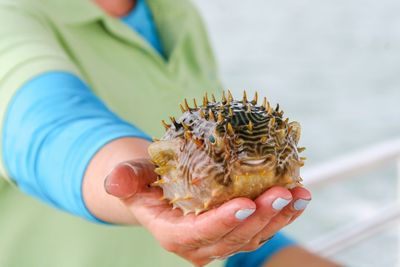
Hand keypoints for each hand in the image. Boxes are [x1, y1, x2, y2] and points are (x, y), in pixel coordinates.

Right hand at [104, 159, 311, 266]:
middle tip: (281, 192)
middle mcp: (199, 245)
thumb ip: (125, 179)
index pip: (199, 234)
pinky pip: (263, 226)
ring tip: (298, 194)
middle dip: (261, 217)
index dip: (222, 223)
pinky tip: (299, 196)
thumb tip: (113, 180)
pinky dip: (283, 213)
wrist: (161, 191)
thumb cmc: (148, 183)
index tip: (245, 205)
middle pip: (234, 237)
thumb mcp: (133, 177)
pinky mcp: (236, 230)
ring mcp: (221, 240)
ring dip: (280, 216)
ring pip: (254, 235)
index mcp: (173, 234)